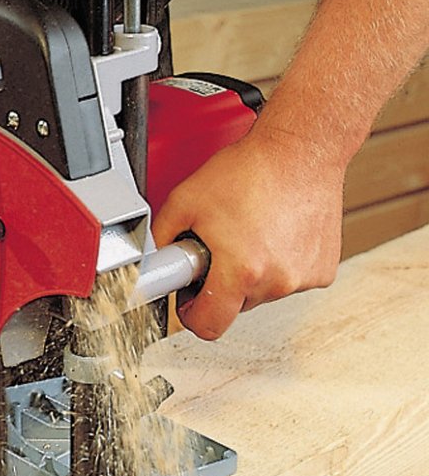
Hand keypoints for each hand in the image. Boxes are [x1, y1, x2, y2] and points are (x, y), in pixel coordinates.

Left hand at [151, 126, 344, 339]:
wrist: (300, 149)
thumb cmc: (249, 170)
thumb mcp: (184, 201)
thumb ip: (162, 238)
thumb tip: (153, 261)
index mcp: (241, 270)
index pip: (209, 326)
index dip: (192, 314)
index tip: (190, 300)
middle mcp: (276, 280)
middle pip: (235, 306)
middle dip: (220, 284)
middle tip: (218, 248)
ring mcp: (303, 277)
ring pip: (261, 292)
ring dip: (249, 272)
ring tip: (247, 233)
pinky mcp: (322, 269)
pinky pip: (288, 279)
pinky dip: (277, 263)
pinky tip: (273, 233)